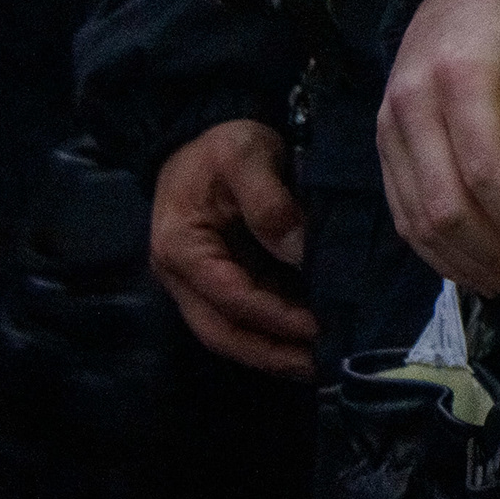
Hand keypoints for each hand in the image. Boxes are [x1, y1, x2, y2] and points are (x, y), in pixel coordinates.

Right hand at [147, 118, 315, 378]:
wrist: (198, 132)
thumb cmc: (221, 143)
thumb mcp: (246, 156)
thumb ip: (270, 203)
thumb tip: (299, 252)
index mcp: (182, 249)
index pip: (232, 298)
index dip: (275, 317)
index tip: (318, 327)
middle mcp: (180, 276)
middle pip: (221, 332)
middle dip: (269, 354)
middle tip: (319, 366)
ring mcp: (192, 283)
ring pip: (227, 332)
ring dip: (269, 351)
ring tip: (316, 362)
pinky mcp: (211, 279)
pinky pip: (236, 316)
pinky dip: (266, 333)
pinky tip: (301, 339)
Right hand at [377, 0, 499, 301]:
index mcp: (462, 78)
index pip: (486, 176)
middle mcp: (411, 106)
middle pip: (445, 209)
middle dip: (495, 259)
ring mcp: (387, 128)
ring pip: (417, 222)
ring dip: (466, 266)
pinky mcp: (380, 145)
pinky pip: (403, 214)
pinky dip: (439, 251)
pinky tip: (477, 266)